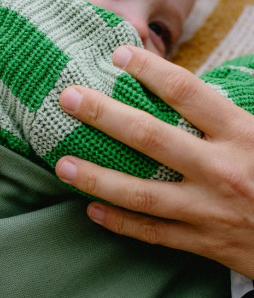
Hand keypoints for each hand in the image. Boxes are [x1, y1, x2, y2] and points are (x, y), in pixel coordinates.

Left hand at [55, 45, 253, 277]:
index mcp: (243, 134)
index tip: (118, 56)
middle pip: (151, 138)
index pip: (189, 93)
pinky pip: (153, 233)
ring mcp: (209, 210)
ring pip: (142, 193)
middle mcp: (221, 169)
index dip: (151, 71)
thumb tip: (193, 89)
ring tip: (61, 166)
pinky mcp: (204, 242)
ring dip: (97, 179)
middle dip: (104, 116)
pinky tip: (91, 210)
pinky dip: (120, 223)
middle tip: (68, 99)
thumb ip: (232, 110)